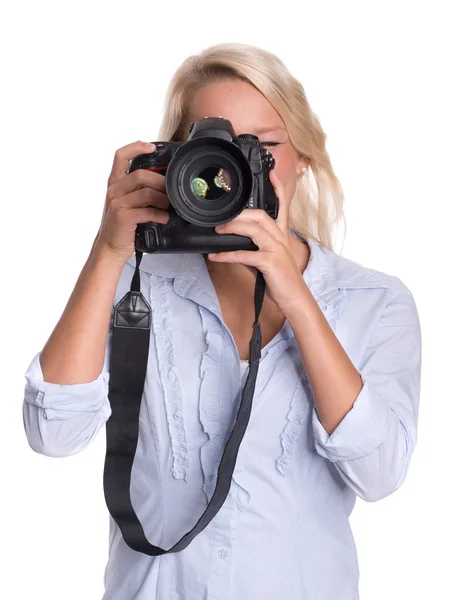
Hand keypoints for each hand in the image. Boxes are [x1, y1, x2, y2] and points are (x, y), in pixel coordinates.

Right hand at [93, 140, 169, 263]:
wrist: (109, 247)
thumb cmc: (121, 226)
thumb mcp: (126, 203)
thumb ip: (139, 191)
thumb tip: (164, 183)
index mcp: (115, 183)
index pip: (120, 156)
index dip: (136, 147)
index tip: (151, 147)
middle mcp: (114, 190)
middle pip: (141, 175)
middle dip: (160, 181)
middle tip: (171, 189)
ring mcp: (117, 203)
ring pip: (146, 192)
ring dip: (163, 198)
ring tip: (169, 205)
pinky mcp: (123, 216)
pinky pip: (147, 211)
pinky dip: (160, 214)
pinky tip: (163, 218)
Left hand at [208, 169, 305, 313]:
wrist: (295, 299)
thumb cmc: (279, 279)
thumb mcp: (264, 259)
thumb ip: (251, 248)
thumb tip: (230, 242)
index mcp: (281, 235)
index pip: (282, 206)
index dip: (277, 188)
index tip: (271, 173)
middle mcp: (281, 238)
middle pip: (260, 215)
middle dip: (239, 213)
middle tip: (221, 218)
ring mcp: (277, 249)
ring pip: (254, 229)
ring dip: (233, 228)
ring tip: (217, 230)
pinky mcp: (271, 262)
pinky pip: (245, 254)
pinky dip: (227, 255)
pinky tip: (216, 256)